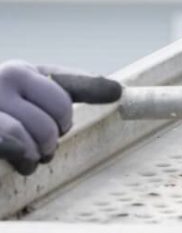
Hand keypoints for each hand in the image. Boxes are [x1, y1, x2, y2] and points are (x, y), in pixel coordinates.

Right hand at [0, 61, 121, 175]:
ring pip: (35, 137)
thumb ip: (75, 88)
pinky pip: (16, 145)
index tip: (57, 121)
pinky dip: (23, 160)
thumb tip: (118, 90)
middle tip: (34, 143)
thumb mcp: (37, 95)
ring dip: (35, 155)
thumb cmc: (5, 113)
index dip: (62, 121)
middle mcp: (1, 79)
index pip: (64, 97)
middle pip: (55, 120)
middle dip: (49, 140)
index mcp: (19, 72)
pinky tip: (17, 161)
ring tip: (24, 154)